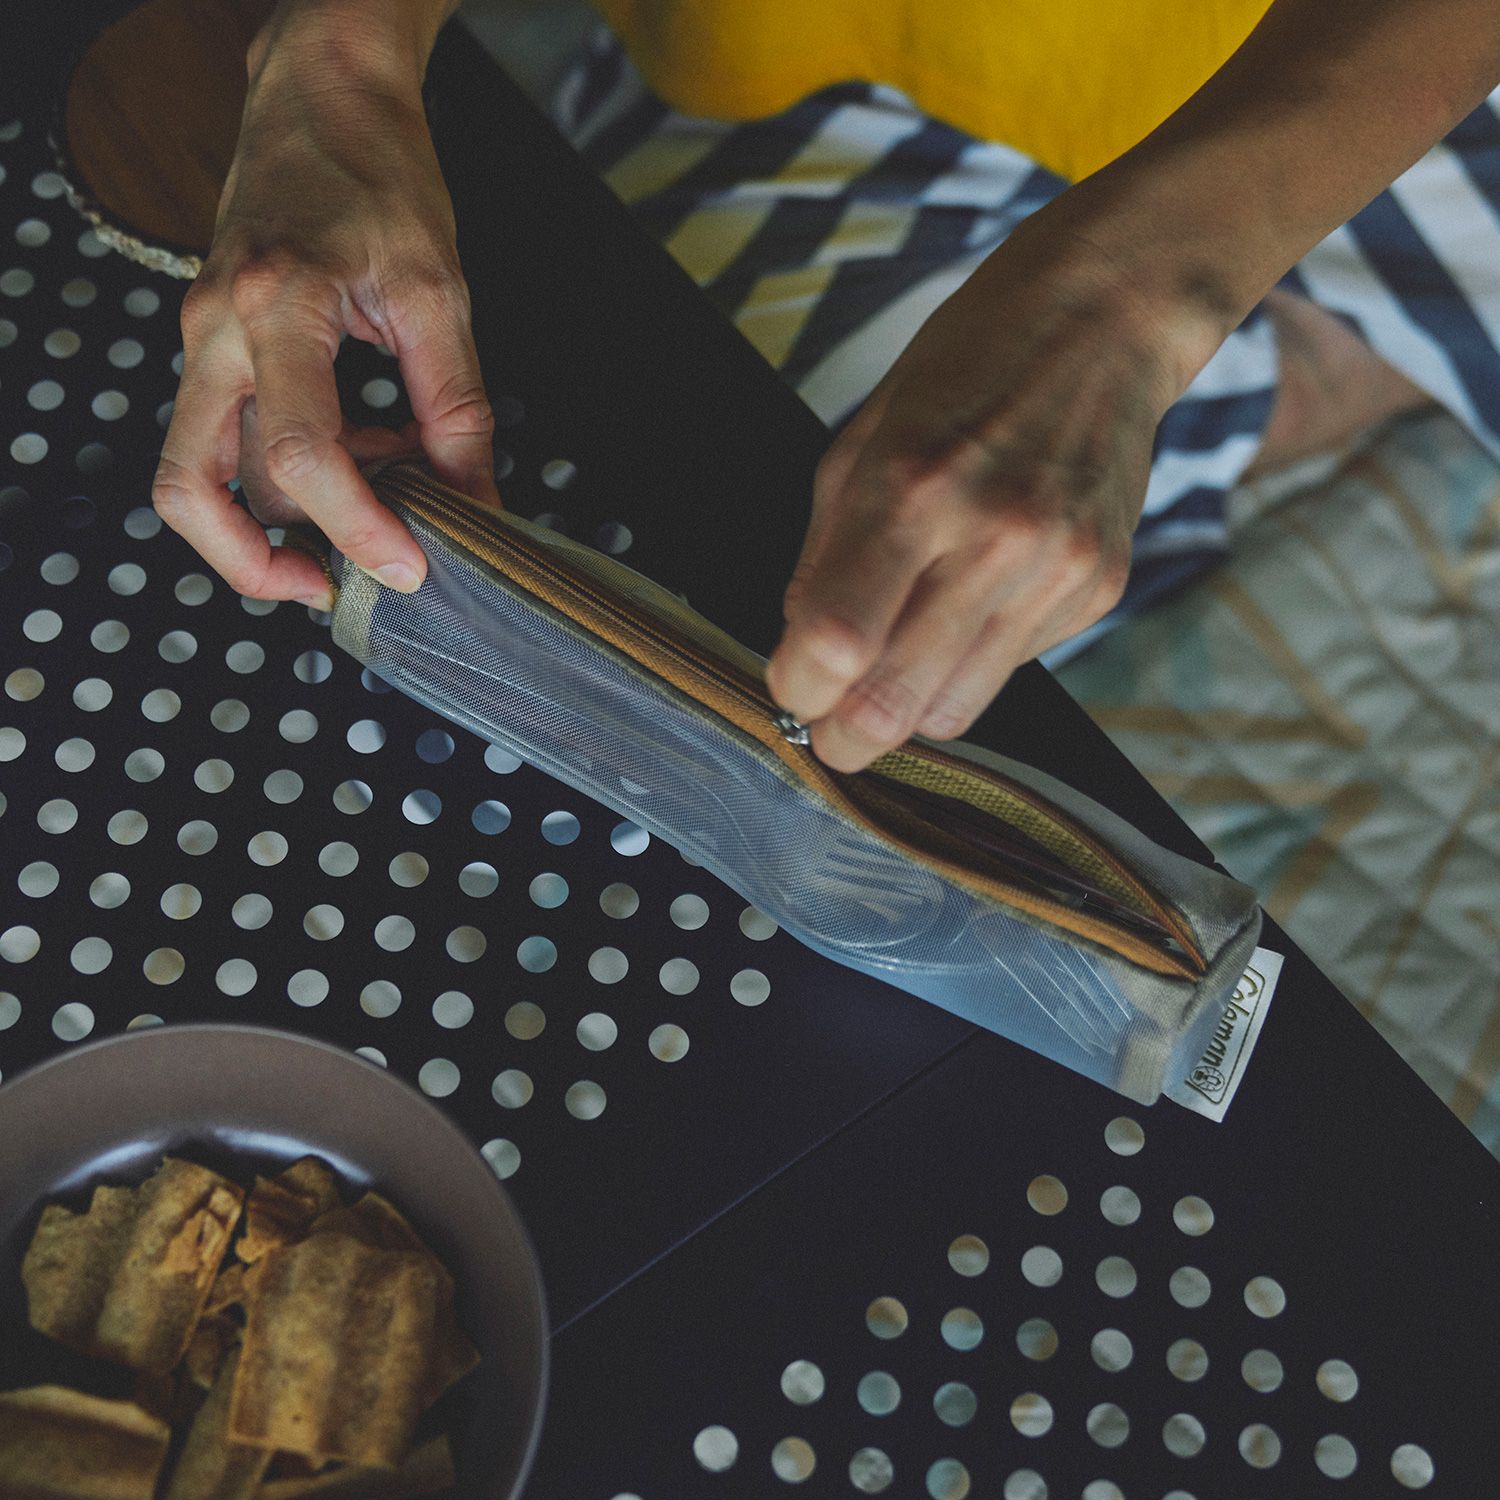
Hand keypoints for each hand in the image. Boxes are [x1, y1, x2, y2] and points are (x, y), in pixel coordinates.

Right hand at [152, 0, 496, 609]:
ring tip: (371, 505)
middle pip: (194, 489)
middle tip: (338, 586)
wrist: (320, 97)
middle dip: (260, 564)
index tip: (408, 566)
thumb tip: (474, 501)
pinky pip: (225, 439)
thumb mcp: (438, 292)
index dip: (357, 528)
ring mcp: (201, 339)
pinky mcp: (211, 346)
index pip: (300, 456)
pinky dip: (286, 473)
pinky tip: (365, 454)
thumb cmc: (378, 174)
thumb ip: (457, 407)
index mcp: (277, 307)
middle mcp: (217, 330)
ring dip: (275, 520)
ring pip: (197, 473)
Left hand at [765, 208, 1211, 772]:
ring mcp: (1055, 568)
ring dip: (910, 706)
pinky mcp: (1098, 587)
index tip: (791, 691)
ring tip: (896, 660)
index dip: (798, 690)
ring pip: (955, 709)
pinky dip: (974, 657)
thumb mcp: (862, 440)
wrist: (1103, 321)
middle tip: (829, 729)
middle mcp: (992, 536)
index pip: (837, 643)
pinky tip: (975, 598)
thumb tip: (802, 648)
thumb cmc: (969, 367)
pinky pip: (1011, 668)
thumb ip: (824, 554)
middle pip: (896, 705)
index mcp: (912, 487)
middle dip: (846, 735)